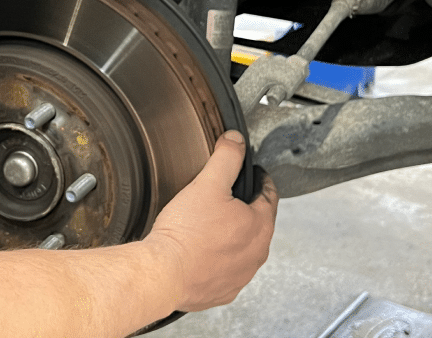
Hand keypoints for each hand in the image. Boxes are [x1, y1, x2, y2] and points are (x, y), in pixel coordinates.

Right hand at [145, 130, 278, 311]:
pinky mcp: (223, 292)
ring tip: (211, 225)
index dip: (260, 180)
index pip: (269, 196)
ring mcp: (240, 277)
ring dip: (232, 237)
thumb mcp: (207, 183)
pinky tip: (202, 252)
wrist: (162, 274)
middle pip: (257, 223)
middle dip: (246, 208)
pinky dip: (217, 260)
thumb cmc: (185, 233)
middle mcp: (256, 255)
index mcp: (259, 226)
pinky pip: (226, 271)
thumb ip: (225, 158)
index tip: (253, 174)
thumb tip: (236, 141)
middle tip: (227, 198)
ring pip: (243, 249)